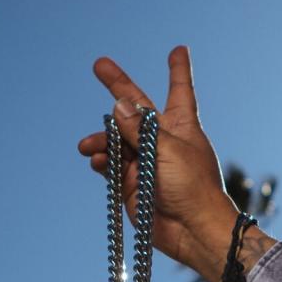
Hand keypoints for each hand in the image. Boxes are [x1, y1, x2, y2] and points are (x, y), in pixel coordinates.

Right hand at [77, 47, 242, 281]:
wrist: (192, 231)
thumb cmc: (192, 187)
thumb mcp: (168, 150)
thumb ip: (140, 128)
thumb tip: (118, 104)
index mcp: (181, 126)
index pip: (179, 91)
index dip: (178, 71)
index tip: (178, 50)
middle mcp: (162, 140)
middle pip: (136, 108)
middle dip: (118, 86)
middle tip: (98, 63)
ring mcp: (145, 161)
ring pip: (117, 139)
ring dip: (102, 139)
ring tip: (89, 147)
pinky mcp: (132, 184)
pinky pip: (111, 166)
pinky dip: (102, 161)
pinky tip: (96, 161)